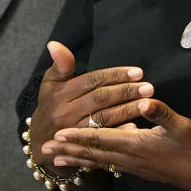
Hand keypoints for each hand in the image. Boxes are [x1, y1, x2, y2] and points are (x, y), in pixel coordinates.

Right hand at [29, 41, 154, 173]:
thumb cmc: (50, 106)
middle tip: (149, 87)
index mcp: (61, 94)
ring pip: (104, 119)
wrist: (41, 142)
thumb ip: (60, 64)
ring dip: (127, 110)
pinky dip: (119, 132)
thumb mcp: (50, 83)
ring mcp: (74, 131)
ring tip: (148, 103)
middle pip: (100, 99)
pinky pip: (102, 139)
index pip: (92, 81)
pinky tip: (135, 127)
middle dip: (126, 92)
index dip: (115, 75)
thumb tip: (54, 43)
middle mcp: (66, 112)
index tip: (138, 72)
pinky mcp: (81, 147)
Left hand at [44, 98, 190, 190]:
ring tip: (57, 161)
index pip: (101, 138)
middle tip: (44, 150)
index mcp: (136, 144)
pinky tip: (90, 163)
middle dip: (69, 150)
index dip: (79, 135)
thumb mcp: (181, 126)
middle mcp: (130, 157)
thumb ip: (162, 113)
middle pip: (94, 153)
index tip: (58, 134)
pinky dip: (94, 163)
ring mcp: (134, 166)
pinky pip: (109, 166)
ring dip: (77, 159)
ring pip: (99, 162)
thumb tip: (146, 99)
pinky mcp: (140, 169)